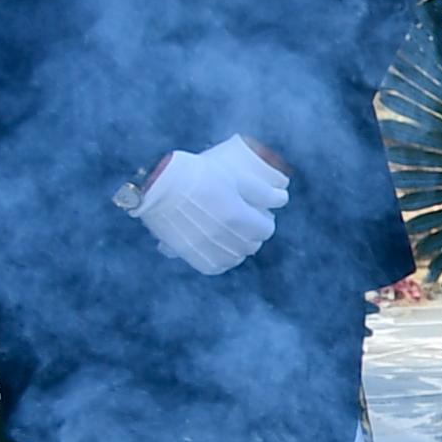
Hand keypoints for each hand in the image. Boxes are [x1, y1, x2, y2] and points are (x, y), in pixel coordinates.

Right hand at [132, 136, 290, 276]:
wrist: (159, 183)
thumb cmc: (198, 174)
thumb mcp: (235, 177)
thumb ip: (262, 191)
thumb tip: (283, 199)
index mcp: (239, 217)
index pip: (266, 229)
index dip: (264, 220)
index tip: (258, 213)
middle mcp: (224, 237)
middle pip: (252, 245)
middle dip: (253, 234)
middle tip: (244, 222)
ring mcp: (206, 247)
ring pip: (235, 258)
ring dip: (238, 248)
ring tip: (232, 236)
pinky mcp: (190, 253)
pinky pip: (214, 267)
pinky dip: (221, 260)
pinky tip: (219, 249)